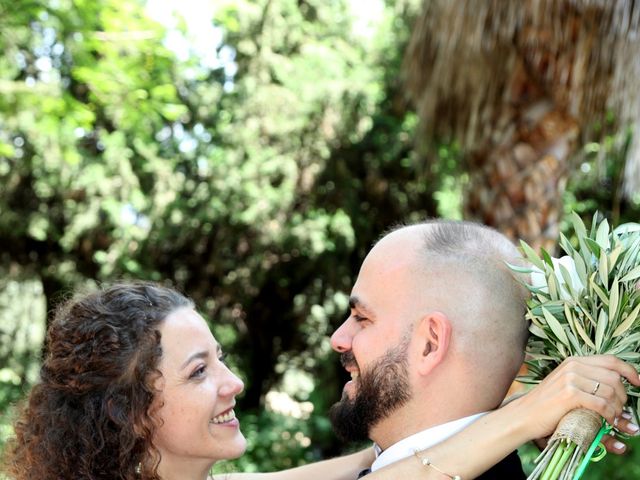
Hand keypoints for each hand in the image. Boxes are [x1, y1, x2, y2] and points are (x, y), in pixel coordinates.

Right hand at [509, 355, 639, 441]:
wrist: (524, 415)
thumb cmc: (548, 406)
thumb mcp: (568, 390)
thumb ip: (592, 388)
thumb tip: (623, 405)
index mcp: (574, 361)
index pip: (610, 360)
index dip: (630, 371)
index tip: (639, 383)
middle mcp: (573, 366)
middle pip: (614, 377)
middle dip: (623, 397)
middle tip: (620, 411)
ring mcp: (571, 378)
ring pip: (610, 391)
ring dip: (617, 409)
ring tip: (613, 419)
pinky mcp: (570, 394)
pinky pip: (602, 404)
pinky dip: (609, 415)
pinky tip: (607, 421)